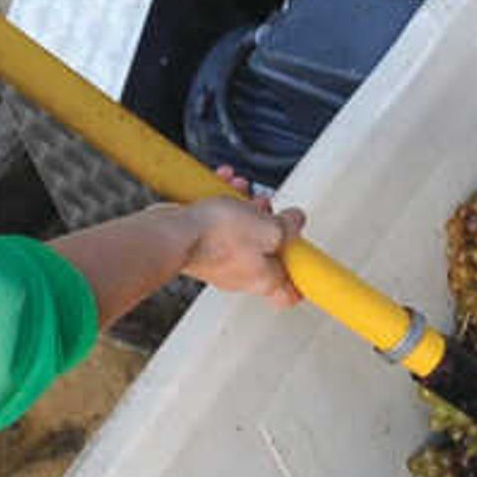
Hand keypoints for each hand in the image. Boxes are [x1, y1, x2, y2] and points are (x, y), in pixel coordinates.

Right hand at [183, 188, 306, 302]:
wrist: (170, 234)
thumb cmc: (216, 237)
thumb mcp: (269, 227)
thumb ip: (289, 227)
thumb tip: (297, 221)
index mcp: (264, 279)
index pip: (290, 293)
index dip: (301, 276)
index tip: (306, 257)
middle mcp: (242, 274)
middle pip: (267, 252)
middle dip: (270, 223)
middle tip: (267, 207)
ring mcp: (220, 260)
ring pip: (242, 232)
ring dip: (244, 206)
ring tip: (241, 189)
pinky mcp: (201, 246)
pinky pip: (218, 223)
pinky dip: (221, 202)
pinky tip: (222, 184)